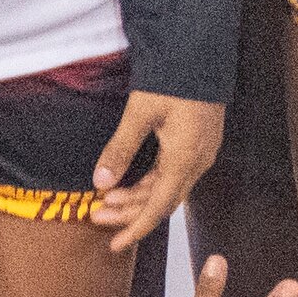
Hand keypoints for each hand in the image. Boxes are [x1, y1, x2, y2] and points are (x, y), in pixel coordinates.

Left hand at [90, 93, 223, 252]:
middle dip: (129, 212)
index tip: (115, 245)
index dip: (135, 228)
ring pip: (168, 188)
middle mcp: (197, 162)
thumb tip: (100, 183)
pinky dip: (151, 183)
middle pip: (162, 201)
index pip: (158, 208)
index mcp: (184, 160)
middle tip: (95, 214)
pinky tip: (131, 182)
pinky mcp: (199, 143)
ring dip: (138, 197)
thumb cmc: (173, 79)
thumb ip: (120, 150)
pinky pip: (175, 174)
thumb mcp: (140, 114)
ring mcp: (201, 153)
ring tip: (107, 199)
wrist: (202, 52)